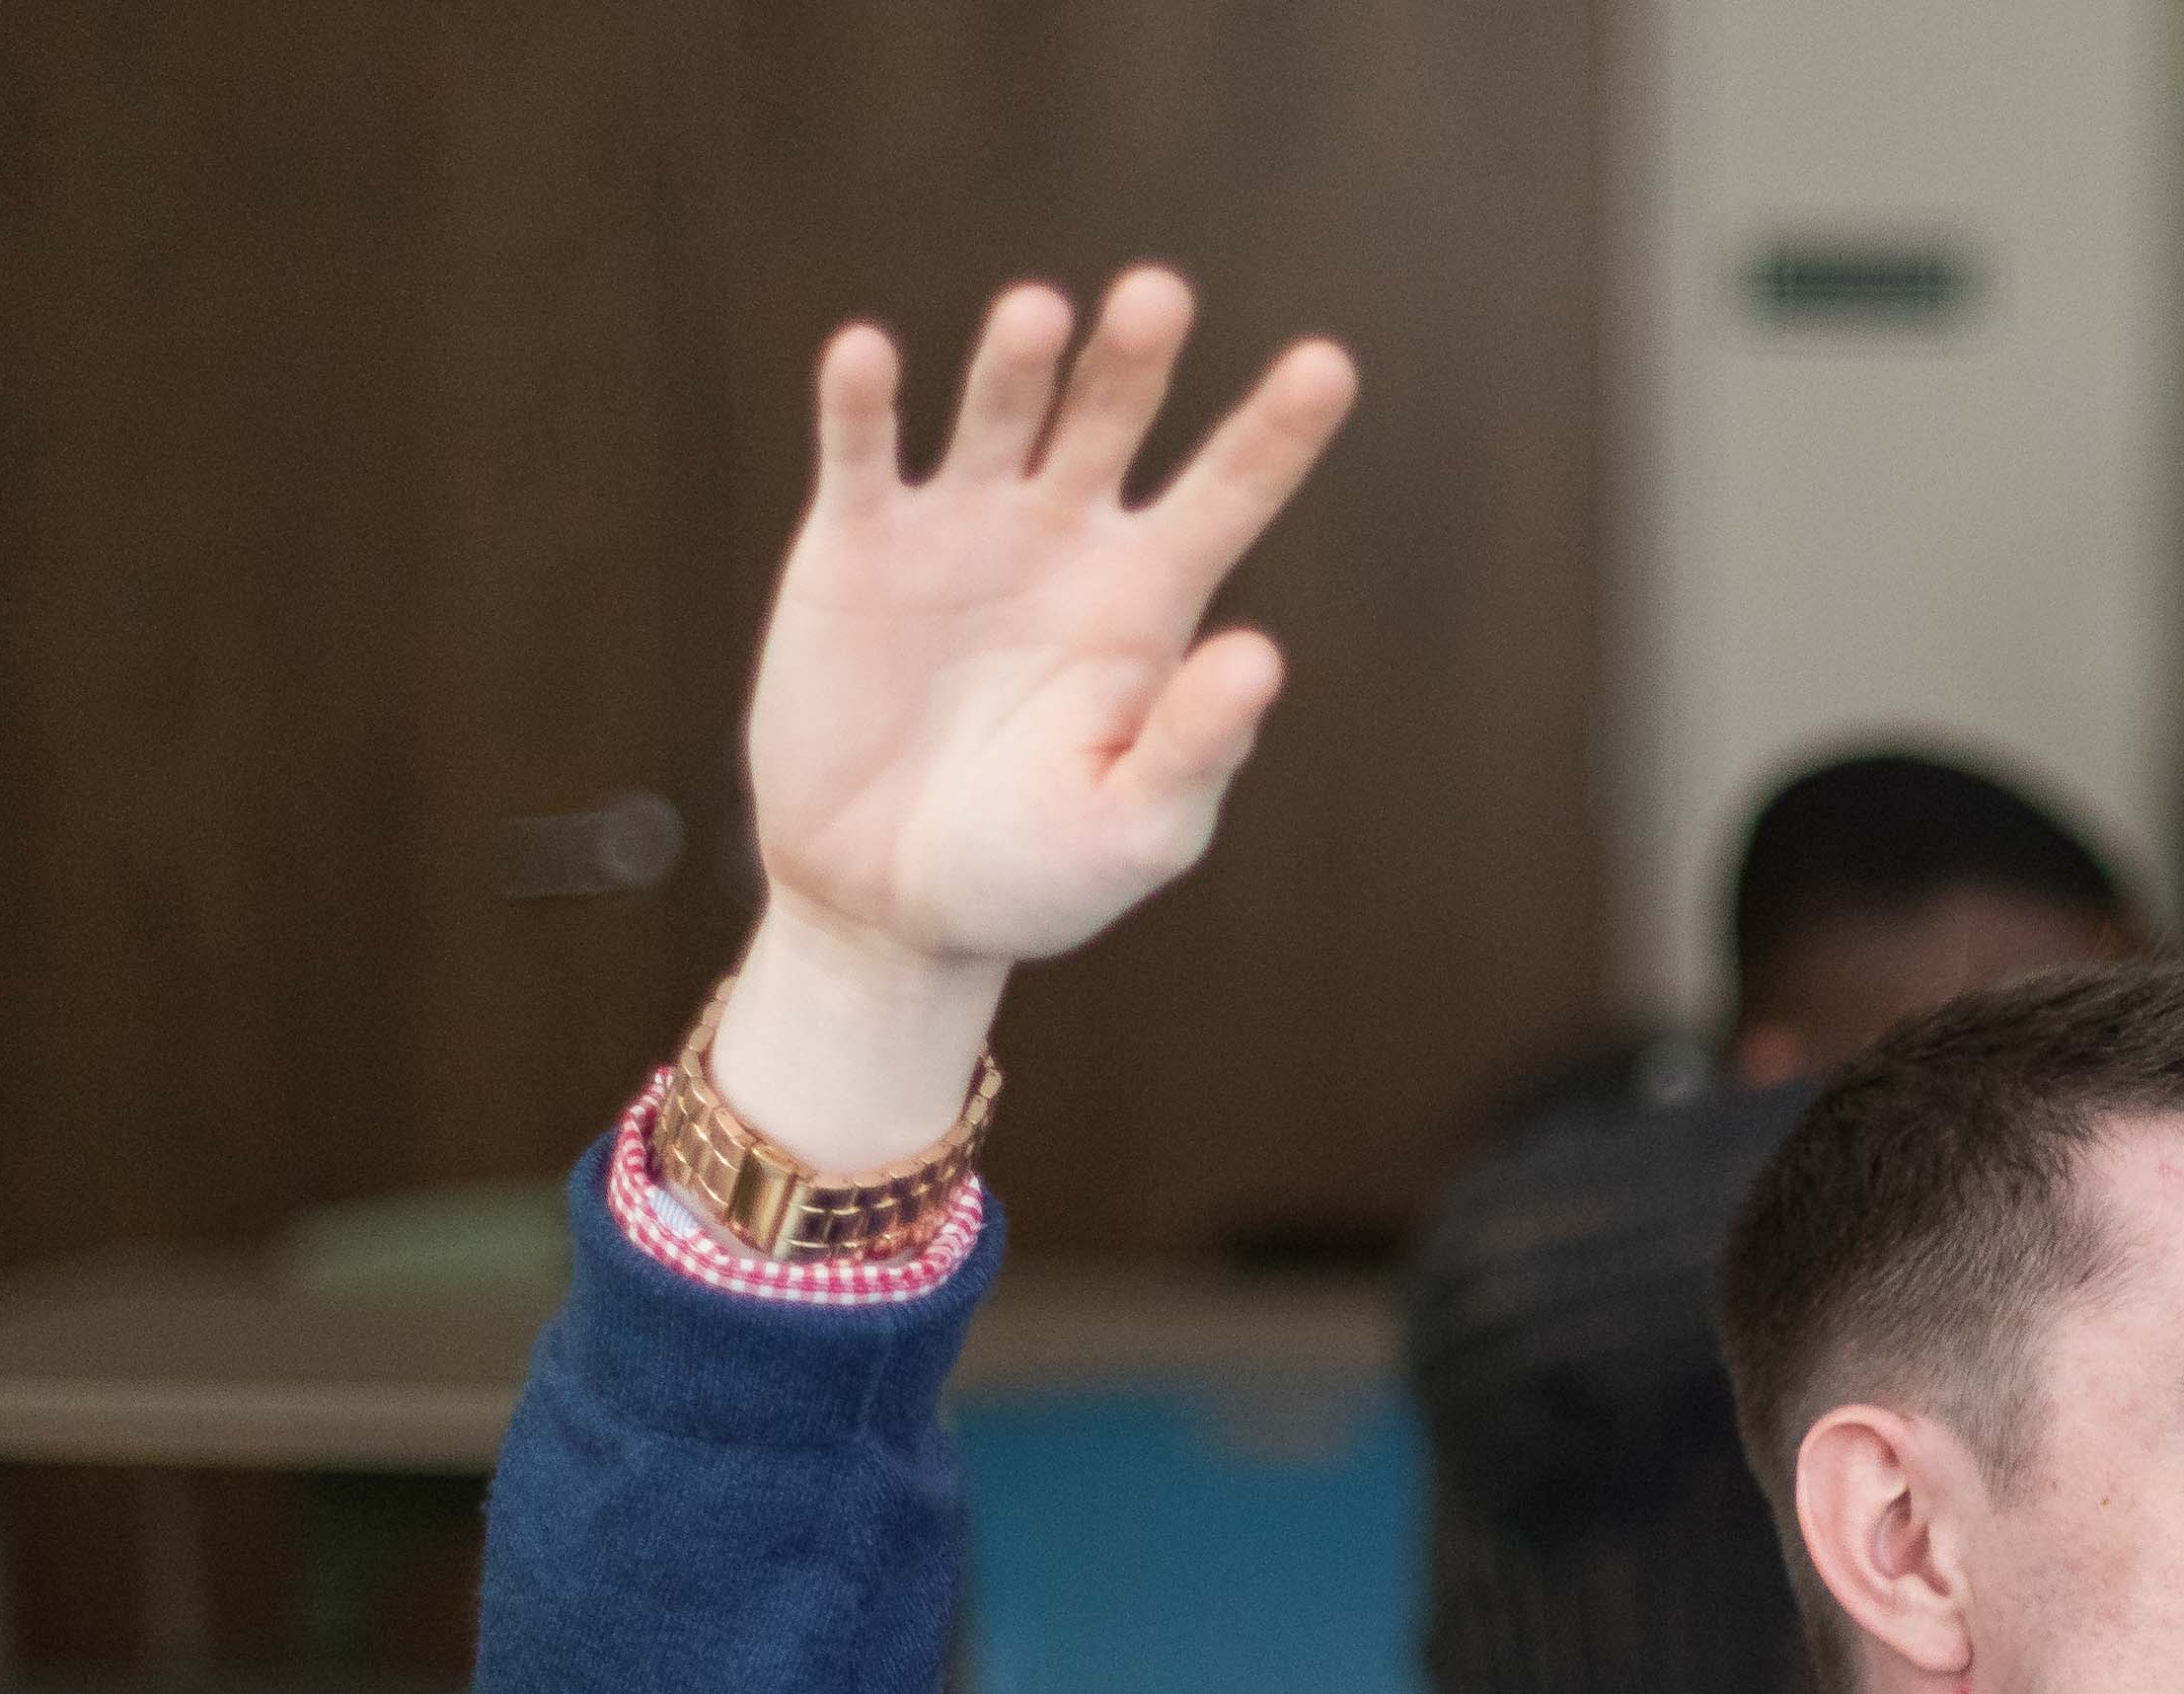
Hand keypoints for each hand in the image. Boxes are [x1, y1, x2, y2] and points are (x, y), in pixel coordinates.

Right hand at [707, 271, 1356, 1164]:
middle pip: (1112, 418)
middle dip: (1134, 358)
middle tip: (1160, 296)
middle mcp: (1065, 539)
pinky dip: (863, 405)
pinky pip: (861, 457)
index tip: (1328, 365)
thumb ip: (1196, 748)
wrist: (888, 906)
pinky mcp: (855, 547)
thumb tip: (1261, 657)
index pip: (1229, 494)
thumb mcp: (1133, 829)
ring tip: (1039, 316)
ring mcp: (961, 530)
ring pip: (999, 414)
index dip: (1277, 431)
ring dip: (1018, 360)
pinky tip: (867, 357)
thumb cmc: (1033, 872)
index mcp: (1151, 600)